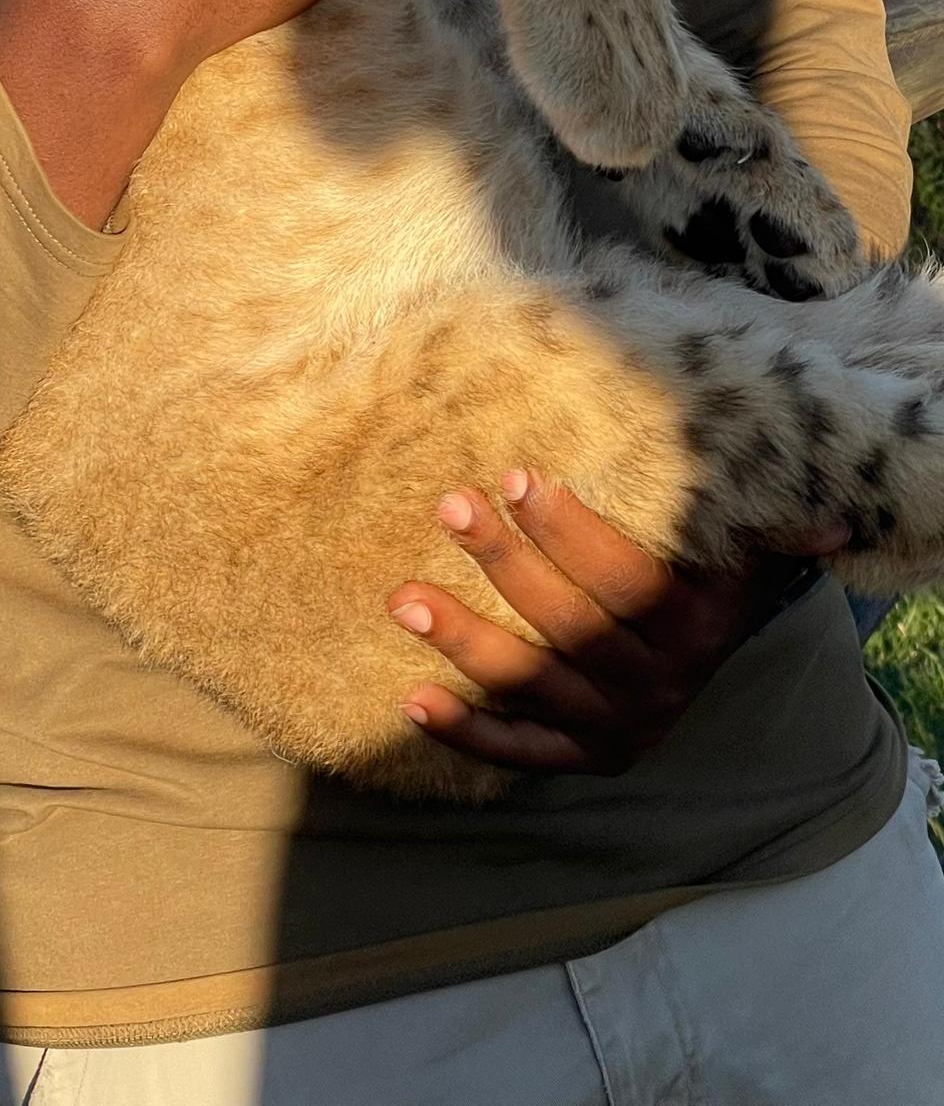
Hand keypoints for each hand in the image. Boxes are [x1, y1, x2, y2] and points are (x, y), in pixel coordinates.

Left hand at [388, 474, 847, 774]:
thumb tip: (833, 517)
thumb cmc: (718, 591)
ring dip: (464, 642)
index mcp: (692, 630)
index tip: (518, 477)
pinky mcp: (585, 759)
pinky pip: (523, 753)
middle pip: (569, 625)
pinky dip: (470, 732)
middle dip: (505, 563)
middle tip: (451, 506)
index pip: (626, 580)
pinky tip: (414, 698)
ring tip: (403, 596)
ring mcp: (615, 728)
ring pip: (533, 686)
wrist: (720, 679)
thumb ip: (778, 532)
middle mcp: (654, 686)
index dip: (571, 531)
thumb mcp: (752, 560)